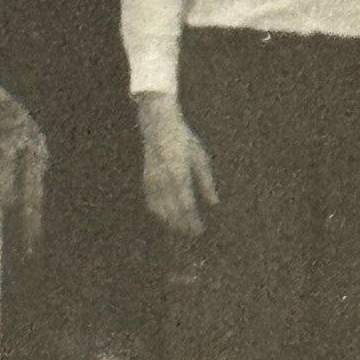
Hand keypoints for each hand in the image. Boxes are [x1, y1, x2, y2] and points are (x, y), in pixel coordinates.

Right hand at [137, 94, 217, 236]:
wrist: (158, 125)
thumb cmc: (183, 139)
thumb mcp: (200, 158)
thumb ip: (206, 182)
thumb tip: (213, 204)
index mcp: (179, 175)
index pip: (186, 206)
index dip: (192, 221)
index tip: (200, 230)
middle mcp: (164, 180)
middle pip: (172, 212)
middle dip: (182, 225)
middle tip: (192, 234)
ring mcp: (152, 180)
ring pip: (160, 210)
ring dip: (170, 222)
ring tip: (180, 229)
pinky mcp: (146, 179)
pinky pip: (151, 202)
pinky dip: (159, 212)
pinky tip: (166, 217)